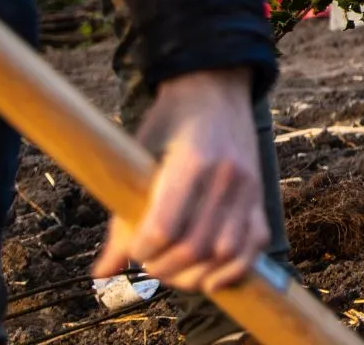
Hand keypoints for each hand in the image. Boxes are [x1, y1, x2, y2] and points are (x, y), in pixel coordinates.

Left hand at [93, 69, 263, 293]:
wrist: (215, 87)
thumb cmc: (171, 119)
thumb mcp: (141, 154)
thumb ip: (123, 215)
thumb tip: (102, 273)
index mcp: (192, 161)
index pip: (165, 228)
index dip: (143, 250)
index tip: (134, 249)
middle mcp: (226, 176)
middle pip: (195, 247)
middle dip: (165, 269)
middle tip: (150, 264)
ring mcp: (248, 186)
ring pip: (226, 252)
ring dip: (197, 274)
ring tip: (176, 270)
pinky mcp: (260, 195)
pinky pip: (255, 245)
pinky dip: (235, 270)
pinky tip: (211, 276)